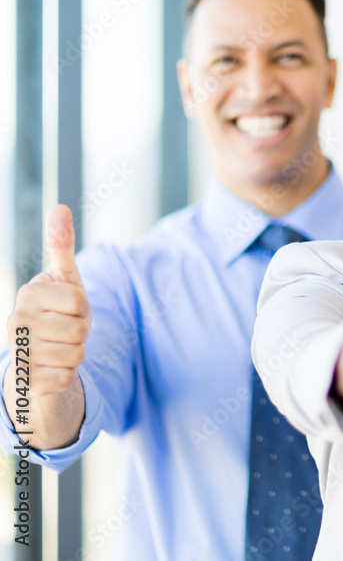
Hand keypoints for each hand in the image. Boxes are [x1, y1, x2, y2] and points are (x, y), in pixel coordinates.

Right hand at [7, 205, 90, 394]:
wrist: (40, 357)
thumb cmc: (58, 312)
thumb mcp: (65, 278)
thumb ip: (61, 244)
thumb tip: (59, 206)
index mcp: (29, 293)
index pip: (79, 301)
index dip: (83, 307)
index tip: (69, 308)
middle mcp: (16, 321)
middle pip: (79, 329)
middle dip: (82, 331)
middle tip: (67, 330)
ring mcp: (18, 351)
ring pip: (75, 354)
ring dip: (76, 353)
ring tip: (60, 348)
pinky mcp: (25, 379)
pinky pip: (66, 377)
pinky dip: (67, 374)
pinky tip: (52, 368)